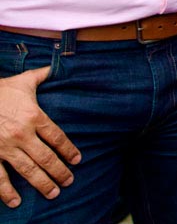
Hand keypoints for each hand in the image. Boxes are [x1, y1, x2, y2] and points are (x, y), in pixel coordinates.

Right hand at [0, 67, 79, 207]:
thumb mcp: (23, 81)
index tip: (77, 160)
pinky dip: (7, 191)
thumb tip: (58, 66)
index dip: (69, 151)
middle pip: (46, 157)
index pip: (57, 138)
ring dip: (42, 183)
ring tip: (54, 193)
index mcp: (34, 116)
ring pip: (28, 170)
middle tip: (69, 181)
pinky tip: (16, 201)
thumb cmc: (0, 90)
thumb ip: (43, 76)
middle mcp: (22, 134)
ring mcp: (5, 147)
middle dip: (60, 171)